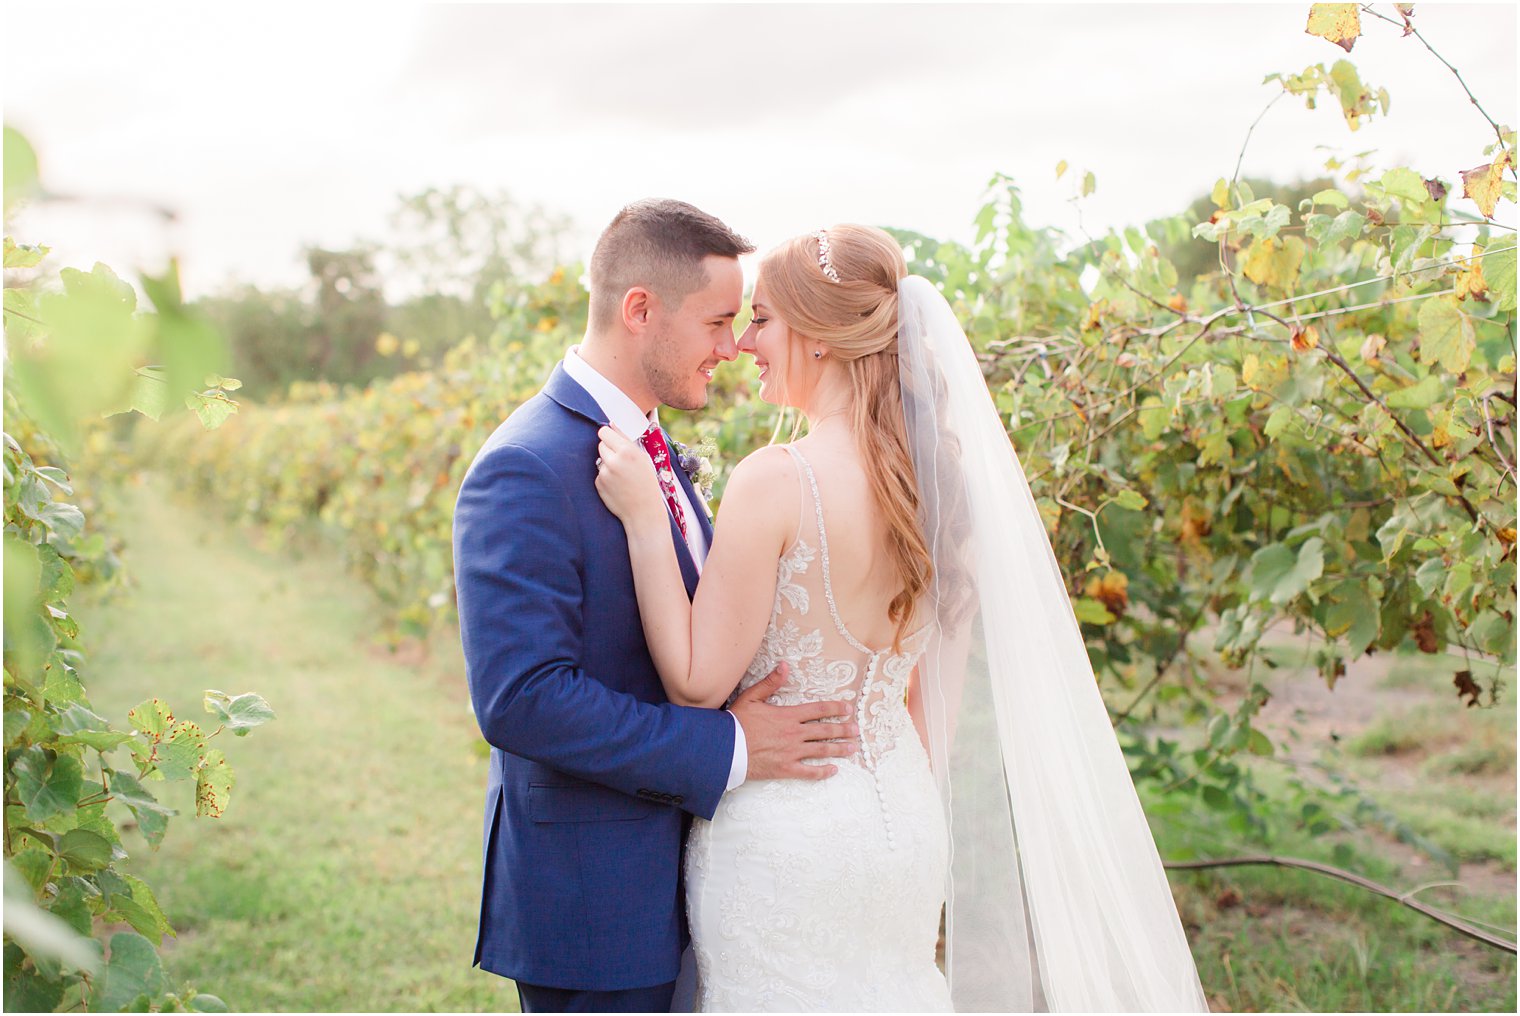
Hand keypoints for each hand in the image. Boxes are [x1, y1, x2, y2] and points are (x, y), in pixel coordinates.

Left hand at [594, 425, 665, 526]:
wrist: (643, 511)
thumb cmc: (647, 483)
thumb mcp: (642, 458)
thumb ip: (625, 439)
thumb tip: (611, 424)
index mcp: (627, 451)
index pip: (604, 432)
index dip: (608, 435)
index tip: (612, 439)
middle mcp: (614, 461)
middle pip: (600, 444)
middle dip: (608, 449)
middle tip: (621, 460)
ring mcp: (604, 473)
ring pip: (600, 459)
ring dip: (607, 463)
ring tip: (621, 475)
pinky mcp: (598, 483)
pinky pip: (599, 473)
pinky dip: (605, 476)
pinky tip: (617, 485)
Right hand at [728, 663, 857, 780]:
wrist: (725, 749)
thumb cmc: (736, 723)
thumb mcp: (751, 697)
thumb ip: (770, 682)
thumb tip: (785, 666)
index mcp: (788, 715)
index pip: (818, 709)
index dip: (835, 708)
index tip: (848, 708)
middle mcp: (794, 734)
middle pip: (824, 730)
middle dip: (843, 729)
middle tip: (856, 730)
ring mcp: (792, 752)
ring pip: (821, 750)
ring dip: (839, 748)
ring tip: (852, 748)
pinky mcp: (786, 769)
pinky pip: (809, 772)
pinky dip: (823, 771)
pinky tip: (833, 770)